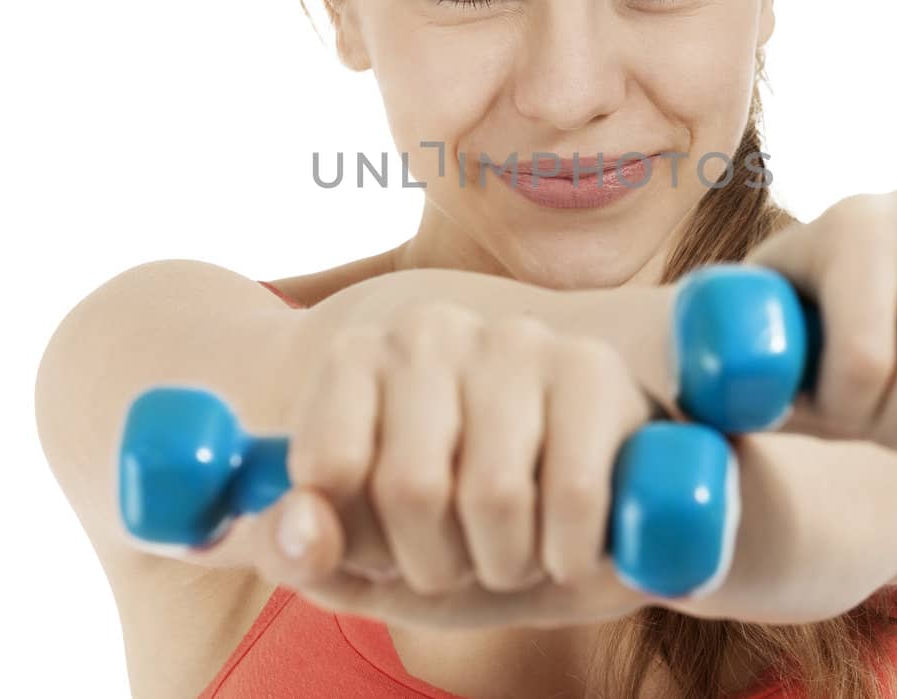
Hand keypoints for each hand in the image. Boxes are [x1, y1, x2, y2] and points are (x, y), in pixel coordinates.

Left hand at [220, 301, 654, 628]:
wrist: (576, 507)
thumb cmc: (455, 534)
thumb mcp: (366, 565)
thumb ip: (303, 556)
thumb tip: (304, 529)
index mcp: (353, 360)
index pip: (329, 472)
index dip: (364, 546)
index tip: (390, 551)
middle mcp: (428, 331)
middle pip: (411, 489)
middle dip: (441, 564)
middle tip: (465, 558)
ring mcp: (515, 339)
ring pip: (495, 496)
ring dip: (509, 564)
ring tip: (519, 546)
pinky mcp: (593, 366)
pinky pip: (574, 494)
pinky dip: (570, 553)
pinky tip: (570, 545)